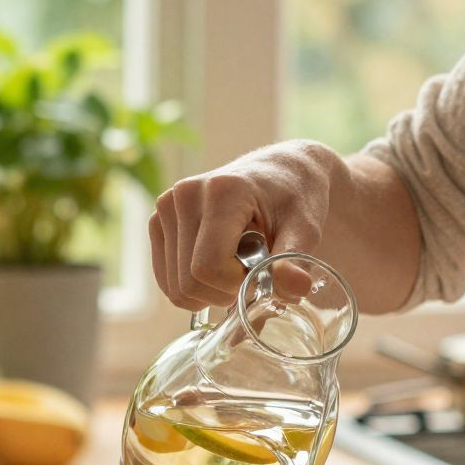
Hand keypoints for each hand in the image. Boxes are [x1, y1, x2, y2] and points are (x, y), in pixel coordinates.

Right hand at [150, 141, 335, 310]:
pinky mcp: (158, 222)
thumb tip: (297, 289)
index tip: (262, 275)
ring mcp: (166, 207)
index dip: (236, 286)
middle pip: (189, 282)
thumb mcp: (306, 229)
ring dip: (211, 291)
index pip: (209, 267)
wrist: (281, 172)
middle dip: (224, 292)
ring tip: (237, 263)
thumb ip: (295, 261)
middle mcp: (185, 195)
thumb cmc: (296, 198)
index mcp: (222, 191)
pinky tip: (219, 264)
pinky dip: (195, 287)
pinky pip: (167, 281)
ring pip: (175, 287)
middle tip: (252, 272)